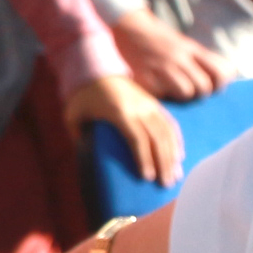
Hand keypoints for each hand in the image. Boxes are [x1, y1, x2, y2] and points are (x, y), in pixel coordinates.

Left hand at [63, 72, 182, 185]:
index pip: (136, 138)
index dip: (143, 158)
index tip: (146, 177)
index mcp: (119, 111)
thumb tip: (86, 161)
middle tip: (164, 184)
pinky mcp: (153, 103)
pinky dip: (176, 141)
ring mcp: (148, 104)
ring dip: (173, 155)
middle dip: (163, 163)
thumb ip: (80, 138)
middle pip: (156, 138)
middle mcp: (139, 107)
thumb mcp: (73, 116)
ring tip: (174, 176)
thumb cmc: (81, 96)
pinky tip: (179, 157)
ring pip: (167, 132)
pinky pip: (170, 123)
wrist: (95, 67)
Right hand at [109, 7, 222, 101]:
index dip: (220, 83)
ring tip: (174, 90)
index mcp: (191, 48)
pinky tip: (157, 87)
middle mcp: (179, 57)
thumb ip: (200, 58)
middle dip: (201, 93)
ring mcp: (162, 67)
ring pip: (186, 92)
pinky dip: (162, 95)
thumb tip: (224, 75)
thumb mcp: (183, 43)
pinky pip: (163, 94)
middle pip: (204, 86)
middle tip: (192, 91)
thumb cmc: (159, 39)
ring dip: (182, 96)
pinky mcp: (146, 77)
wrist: (129, 27)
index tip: (214, 86)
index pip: (219, 70)